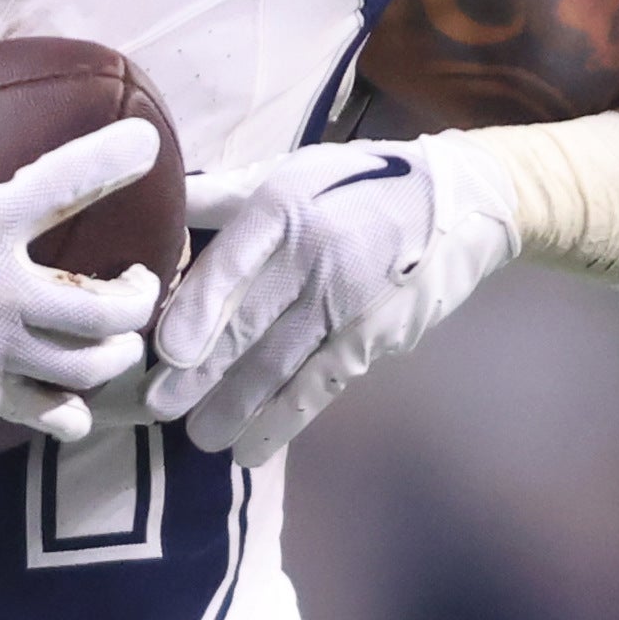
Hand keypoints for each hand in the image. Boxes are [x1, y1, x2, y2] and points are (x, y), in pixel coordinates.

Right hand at [0, 74, 164, 449]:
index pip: (67, 183)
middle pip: (113, 306)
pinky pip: (55, 415)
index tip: (145, 143)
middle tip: (137, 279)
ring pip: (96, 364)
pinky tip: (70, 398)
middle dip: (141, 291)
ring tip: (113, 336)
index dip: (115, 158)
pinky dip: (73, 410)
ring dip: (117, 349)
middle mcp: (2, 295)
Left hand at [156, 139, 507, 458]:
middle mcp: (313, 256)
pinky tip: (249, 449)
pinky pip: (318, 388)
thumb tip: (156, 204)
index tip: (165, 350)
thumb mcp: (290, 170)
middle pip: (246, 325)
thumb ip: (223, 194)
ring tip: (198, 436)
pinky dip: (281, 423)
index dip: (196, 310)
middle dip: (198, 374)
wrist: (462, 204)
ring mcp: (344, 304)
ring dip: (233, 407)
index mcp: (283, 207)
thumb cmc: (357, 185)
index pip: (231, 262)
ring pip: (277, 365)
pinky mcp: (371, 339)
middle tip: (158, 407)